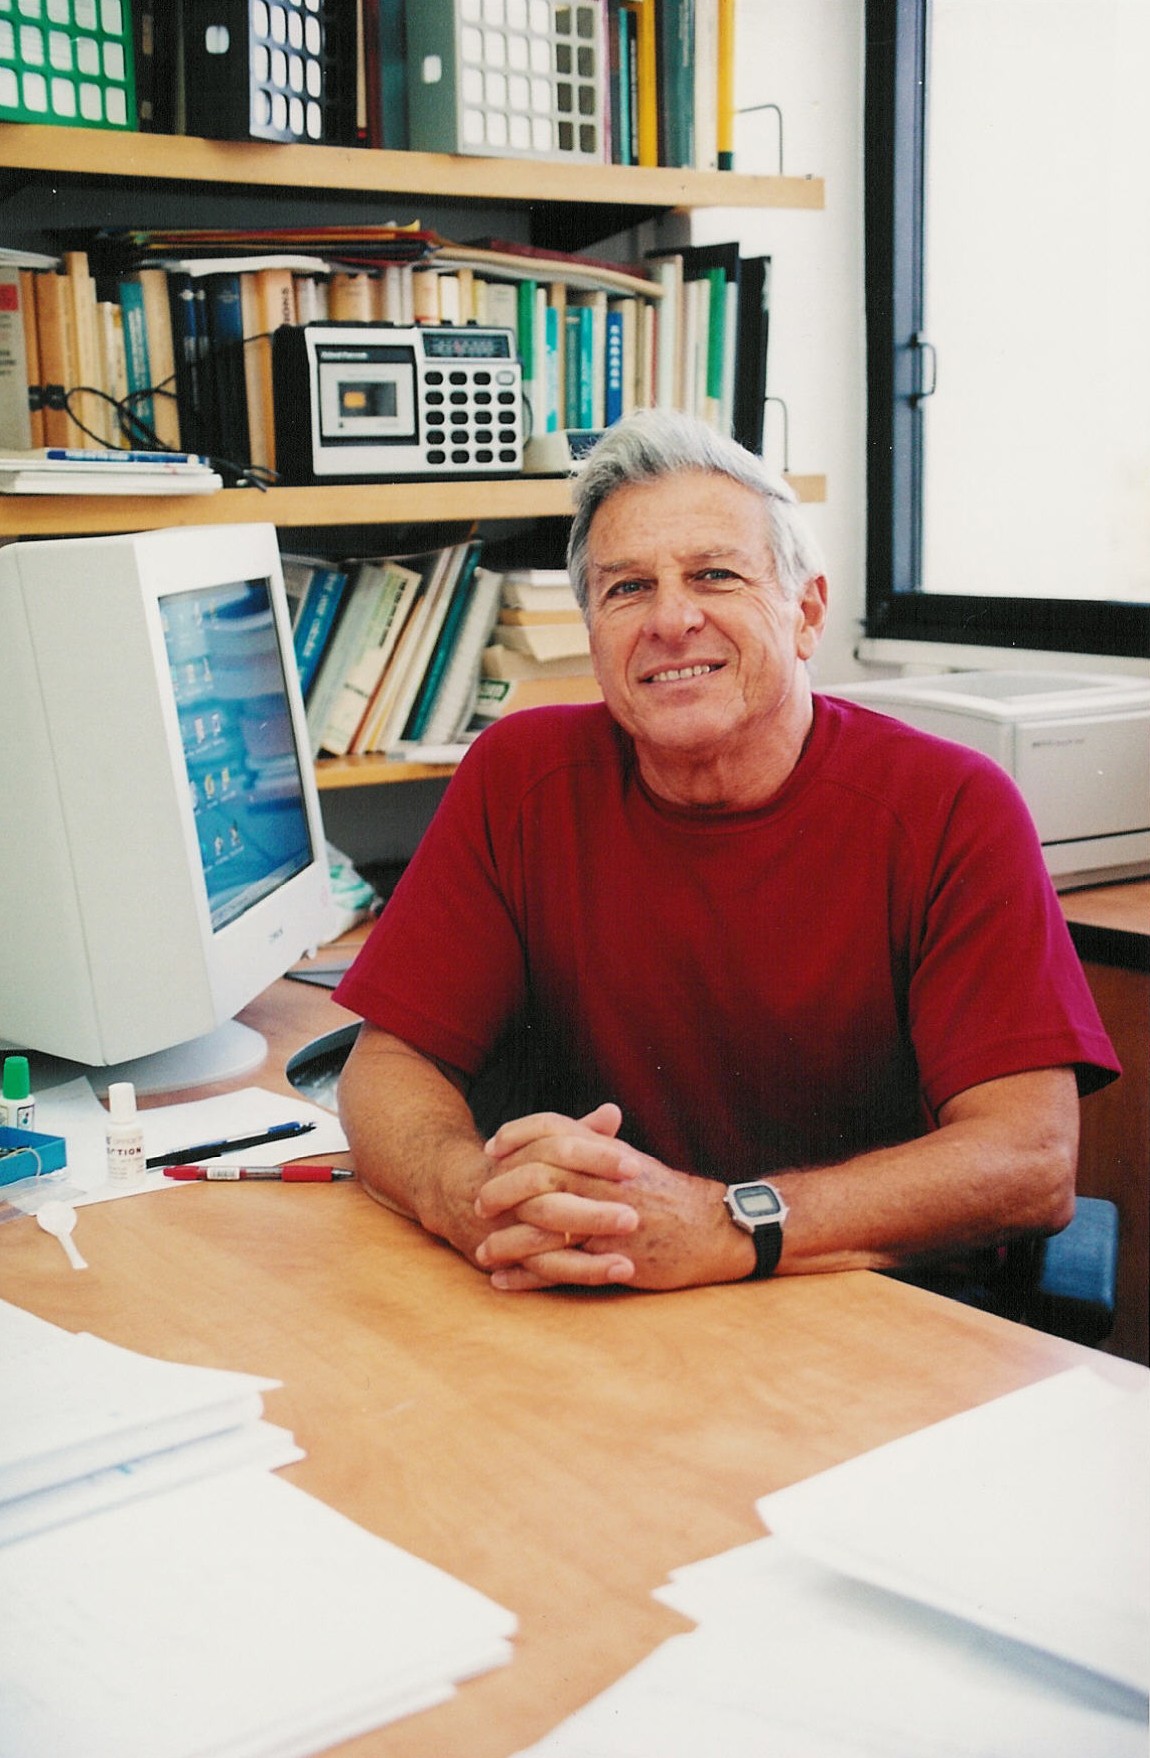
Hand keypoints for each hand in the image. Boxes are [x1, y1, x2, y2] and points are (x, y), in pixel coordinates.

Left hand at [475, 1105, 750, 1291]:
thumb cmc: (668, 1196)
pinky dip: (528, 1276)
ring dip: (508, 1240)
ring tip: (482, 1253)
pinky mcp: (613, 1256)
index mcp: (607, 1153)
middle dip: (502, 1189)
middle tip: (478, 1204)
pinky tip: (505, 1282)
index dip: (517, 1135)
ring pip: (543, 1224)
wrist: (714, 1228)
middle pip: (538, 1174)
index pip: (552, 1129)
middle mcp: (604, 1179)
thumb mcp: (632, 1163)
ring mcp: (608, 1218)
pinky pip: (560, 1267)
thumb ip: (596, 1145)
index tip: (491, 1148)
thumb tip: (564, 1130)